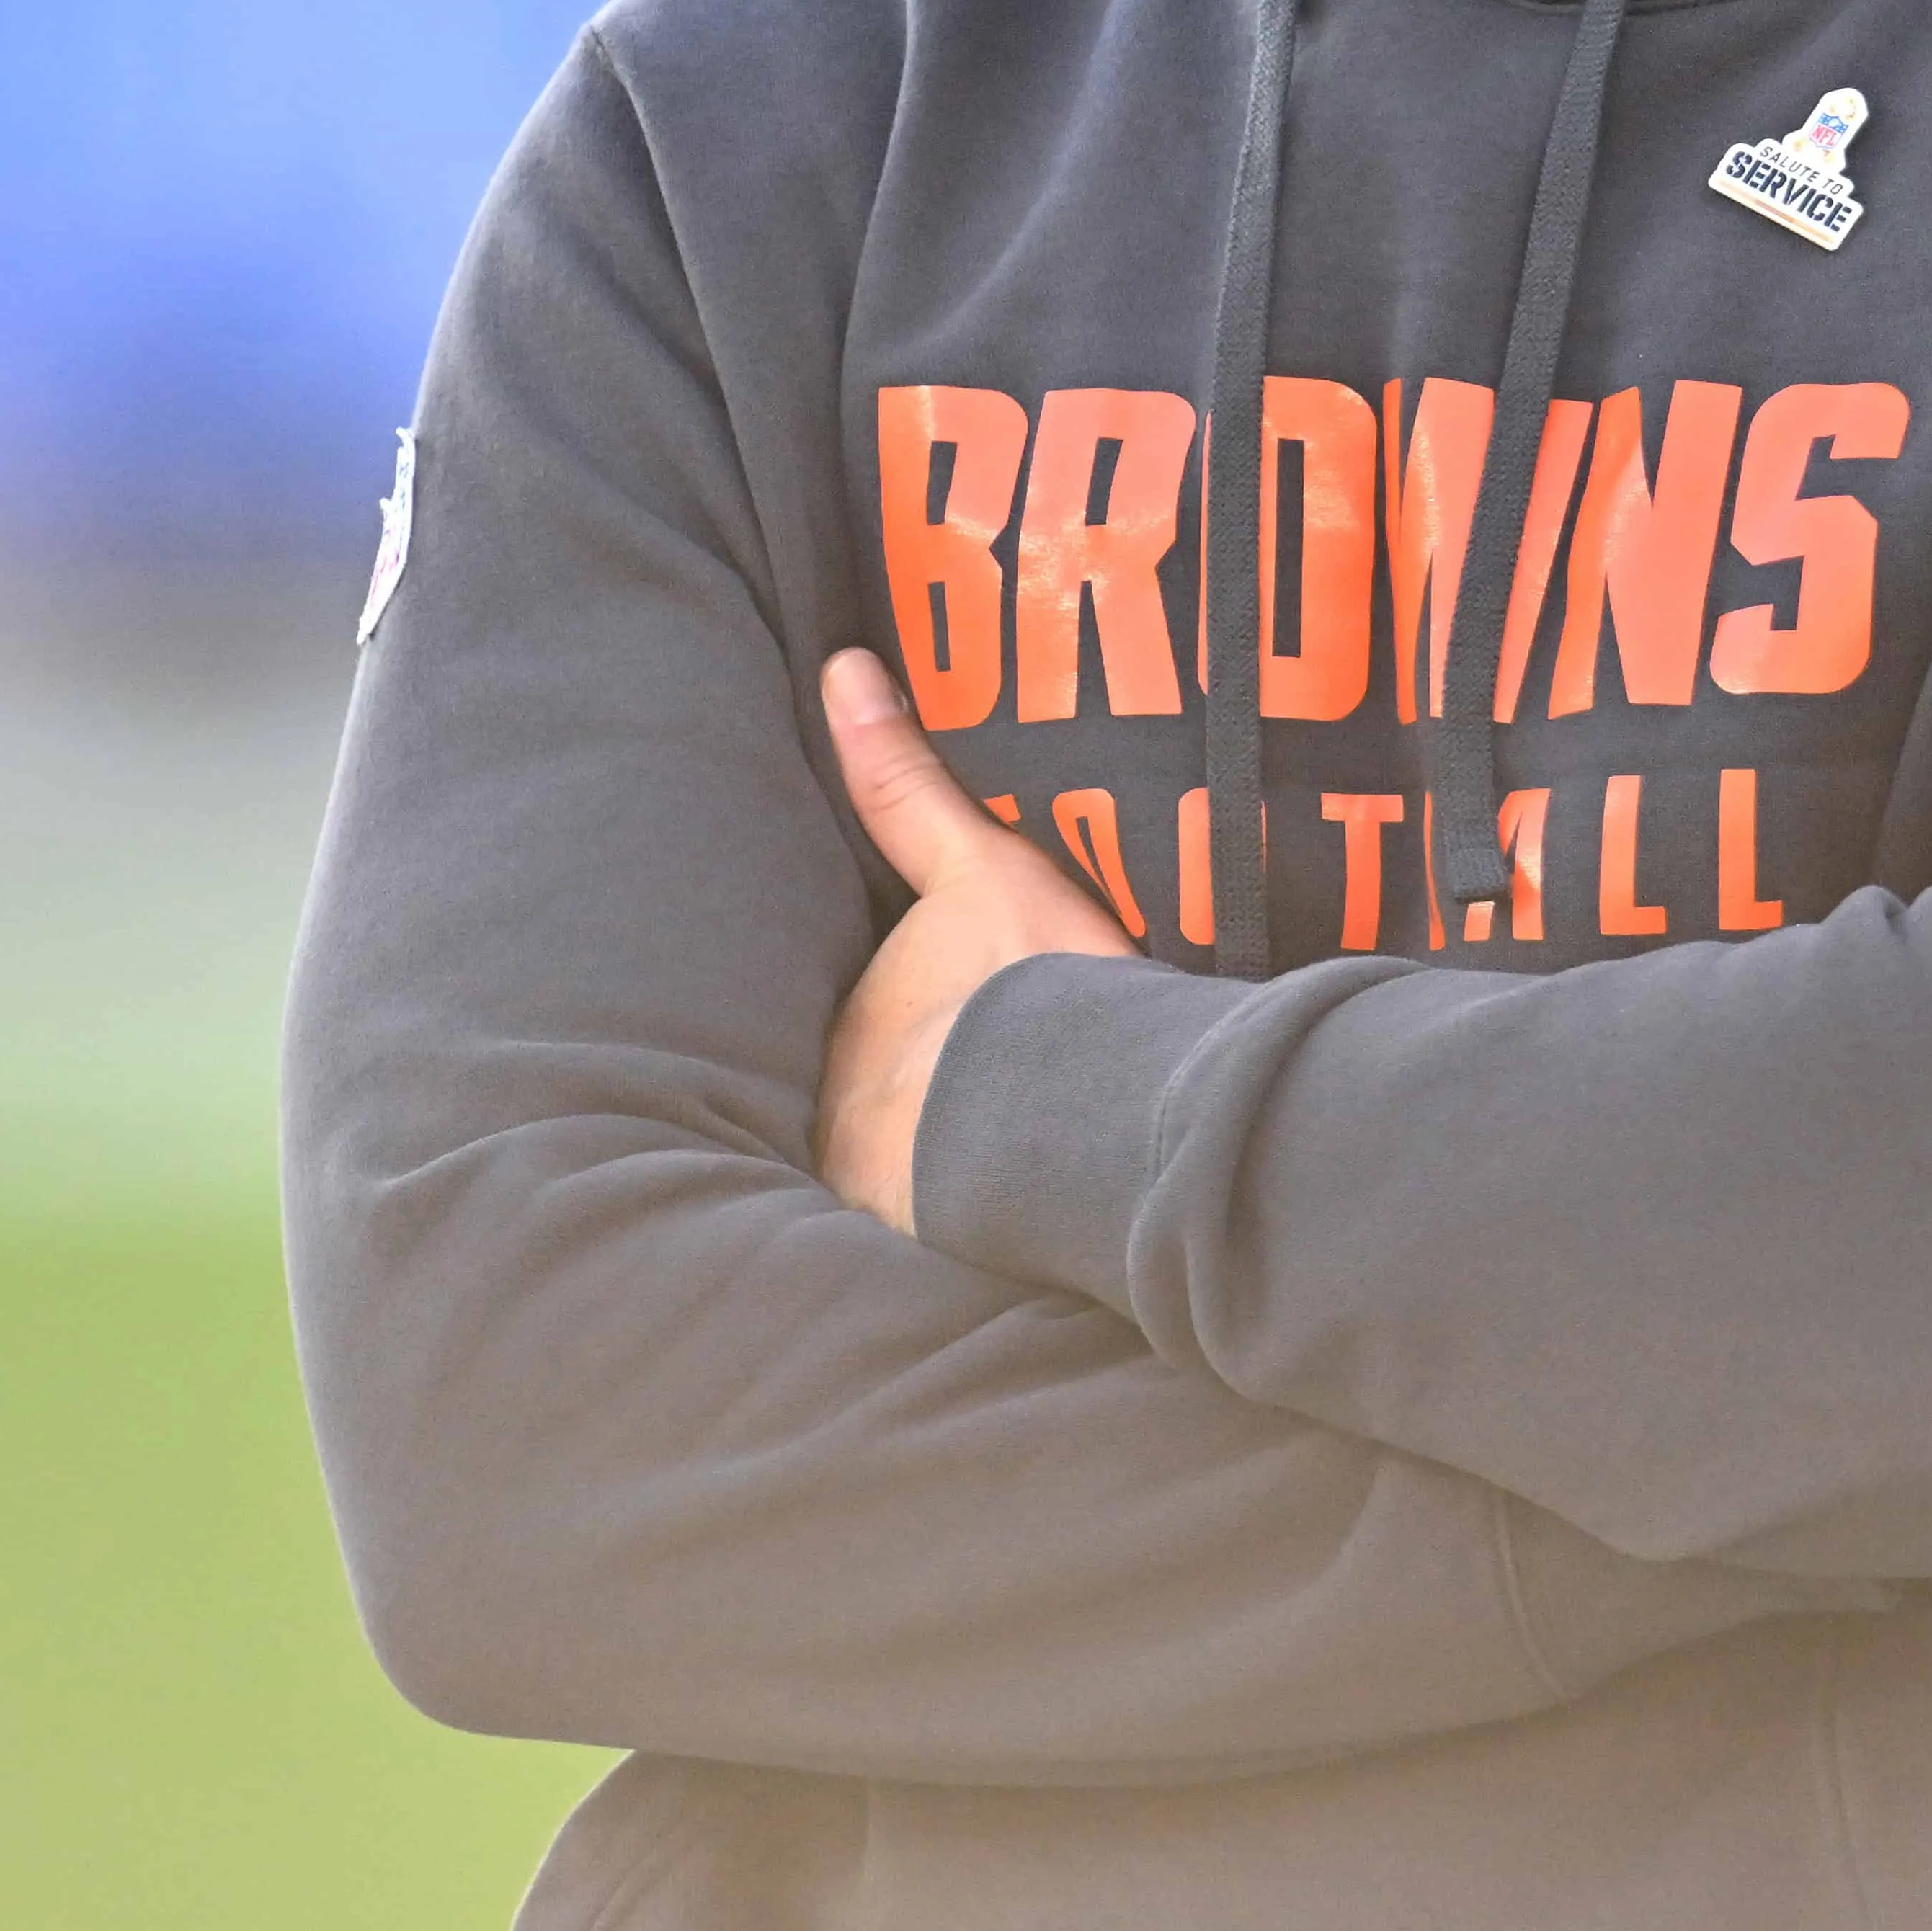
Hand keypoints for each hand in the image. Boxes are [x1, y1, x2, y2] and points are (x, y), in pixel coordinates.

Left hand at [814, 647, 1141, 1230]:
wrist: (1093, 1110)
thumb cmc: (1038, 983)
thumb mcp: (979, 867)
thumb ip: (901, 782)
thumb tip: (842, 669)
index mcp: (848, 1031)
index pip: (849, 1033)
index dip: (887, 1036)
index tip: (926, 1036)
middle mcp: (838, 1119)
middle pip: (860, 1108)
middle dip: (889, 1112)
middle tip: (952, 1107)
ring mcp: (875, 1198)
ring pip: (885, 1182)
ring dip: (909, 1184)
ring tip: (965, 1185)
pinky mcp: (922, 1261)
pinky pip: (917, 1250)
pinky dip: (937, 1246)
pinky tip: (979, 1250)